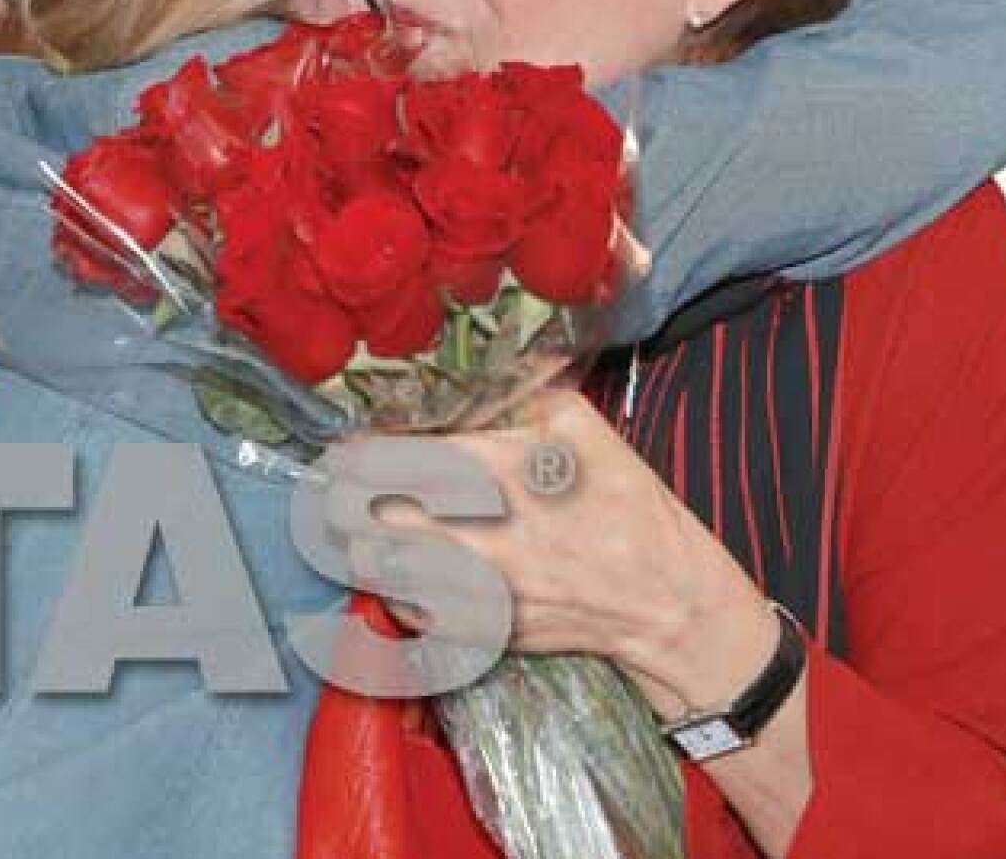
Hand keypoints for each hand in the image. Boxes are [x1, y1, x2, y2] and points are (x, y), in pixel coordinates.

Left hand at [366, 389, 776, 715]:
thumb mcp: (585, 430)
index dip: (356, 454)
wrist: (667, 601)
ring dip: (360, 543)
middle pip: (367, 513)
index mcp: (502, 474)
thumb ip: (523, 395)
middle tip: (338, 489)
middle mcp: (482, 532)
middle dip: (342, 498)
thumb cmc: (626, 508)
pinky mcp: (483, 631)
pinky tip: (402, 573)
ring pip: (376, 565)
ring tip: (362, 530)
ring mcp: (479, 588)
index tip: (345, 451)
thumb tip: (467, 375)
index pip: (394, 459)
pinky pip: (407, 611)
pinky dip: (393, 590)